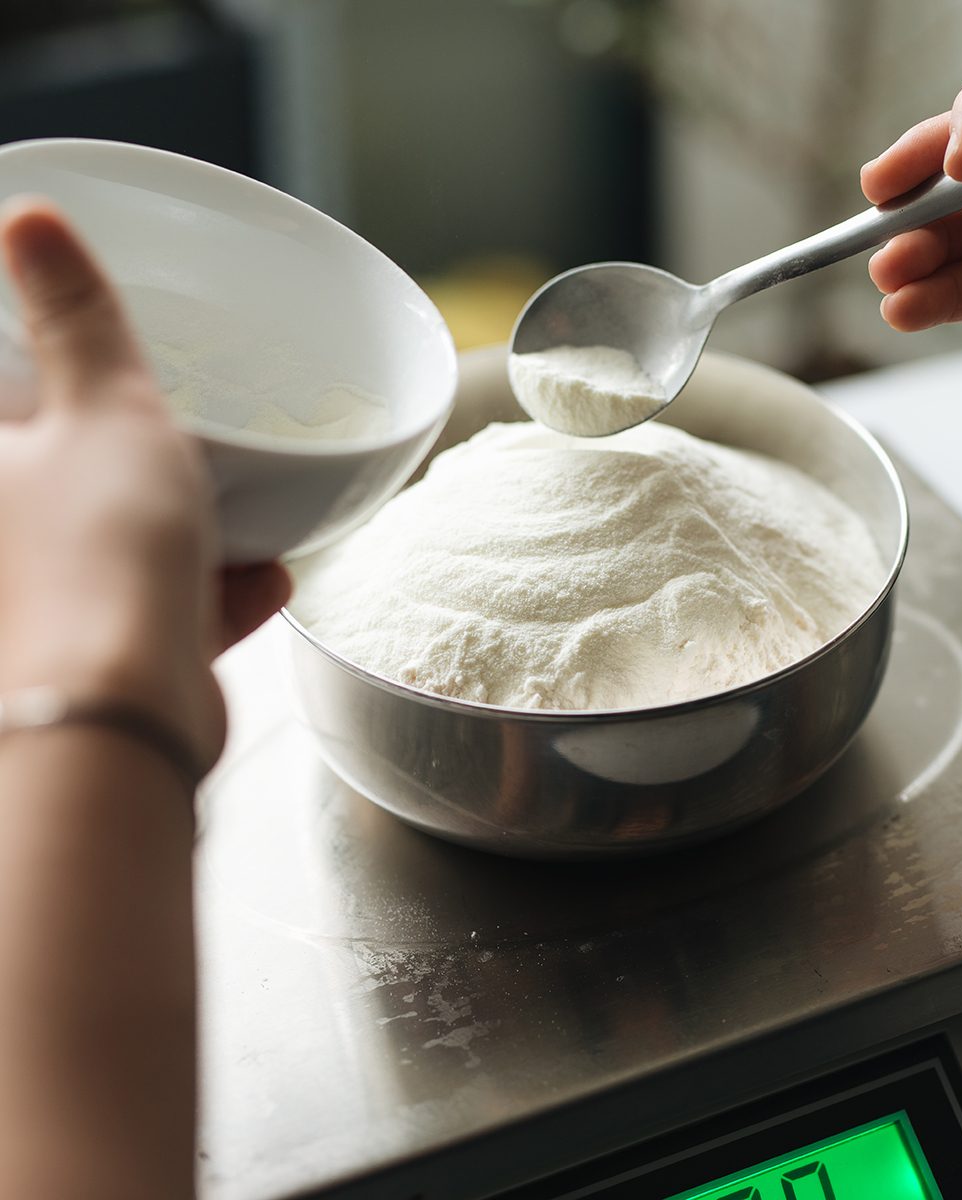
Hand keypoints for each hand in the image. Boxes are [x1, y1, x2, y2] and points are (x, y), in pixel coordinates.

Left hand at [0, 201, 289, 772]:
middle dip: (114, 447)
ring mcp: (23, 608)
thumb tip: (32, 218)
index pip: (0, 383)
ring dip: (173, 529)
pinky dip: (197, 596)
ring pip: (98, 546)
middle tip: (161, 423)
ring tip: (232, 514)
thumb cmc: (98, 565)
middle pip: (42, 468)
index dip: (29, 352)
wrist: (118, 731)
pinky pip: (141, 613)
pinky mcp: (78, 666)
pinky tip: (257, 581)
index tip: (92, 357)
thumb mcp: (108, 409)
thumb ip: (76, 315)